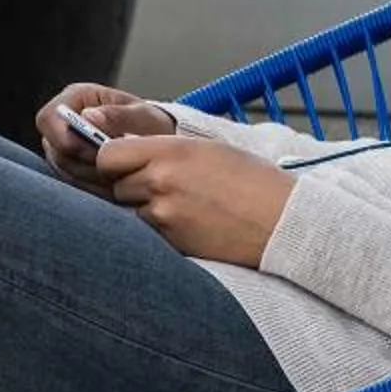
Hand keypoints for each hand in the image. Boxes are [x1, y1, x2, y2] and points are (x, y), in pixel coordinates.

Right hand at [35, 82, 175, 192]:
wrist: (156, 142)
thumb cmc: (149, 123)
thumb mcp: (143, 116)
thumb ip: (119, 115)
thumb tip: (89, 116)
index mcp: (75, 98)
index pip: (48, 118)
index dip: (63, 138)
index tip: (94, 153)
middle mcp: (62, 121)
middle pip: (54, 148)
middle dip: (83, 163)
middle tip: (114, 169)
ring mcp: (62, 145)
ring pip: (62, 169)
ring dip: (90, 177)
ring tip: (119, 176)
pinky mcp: (69, 166)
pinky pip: (72, 182)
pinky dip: (93, 187)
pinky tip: (114, 184)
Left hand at [85, 137, 294, 269]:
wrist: (282, 221)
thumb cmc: (251, 180)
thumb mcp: (206, 148)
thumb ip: (162, 149)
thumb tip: (126, 151)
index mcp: (169, 151)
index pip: (108, 155)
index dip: (111, 159)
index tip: (122, 162)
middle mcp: (161, 181)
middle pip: (116, 184)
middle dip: (130, 184)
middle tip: (162, 185)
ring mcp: (165, 214)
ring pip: (131, 210)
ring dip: (145, 207)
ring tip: (183, 204)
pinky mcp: (172, 242)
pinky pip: (150, 233)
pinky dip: (161, 228)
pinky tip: (190, 223)